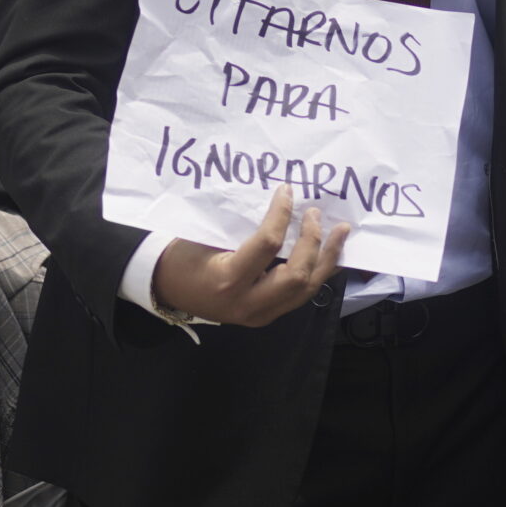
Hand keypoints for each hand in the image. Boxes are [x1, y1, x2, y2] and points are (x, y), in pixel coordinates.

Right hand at [149, 186, 348, 327]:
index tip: (287, 190)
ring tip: (340, 233)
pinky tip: (330, 256)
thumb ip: (243, 226)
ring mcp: (259, 315)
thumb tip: (280, 199)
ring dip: (326, 260)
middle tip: (316, 214)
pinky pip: (299, 297)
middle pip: (296, 276)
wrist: (165, 289)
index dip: (282, 214)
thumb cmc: (182, 256)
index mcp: (228, 280)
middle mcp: (248, 304)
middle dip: (312, 242)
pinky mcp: (265, 316)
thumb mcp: (205, 236)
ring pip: (306, 291)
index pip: (269, 245)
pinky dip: (318, 274)